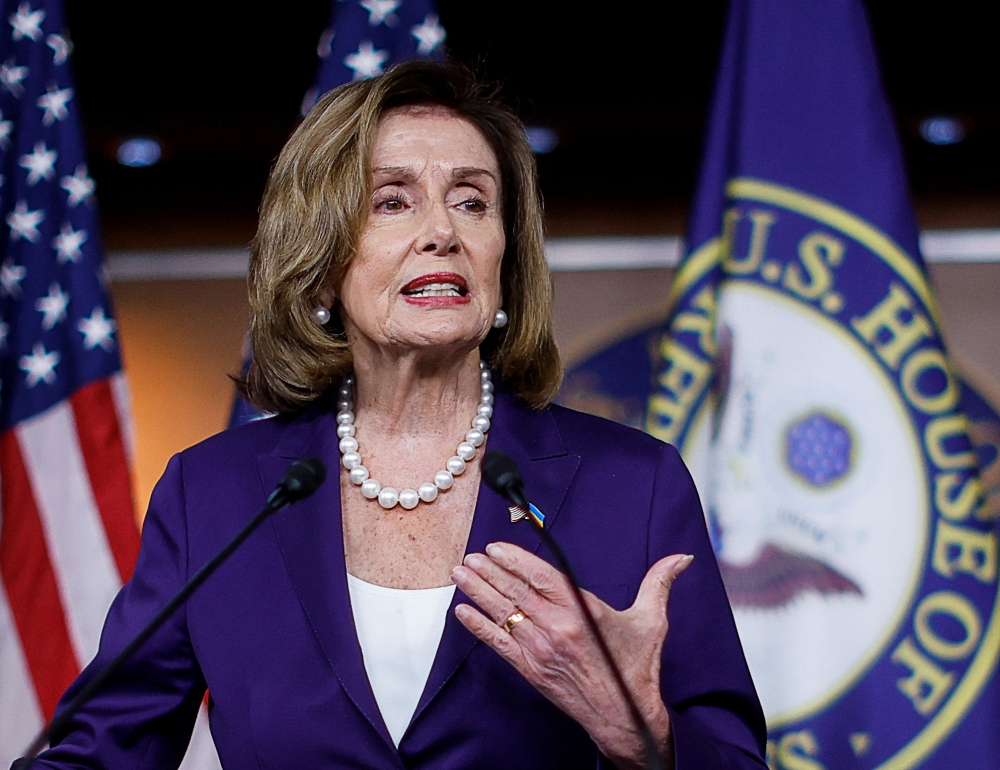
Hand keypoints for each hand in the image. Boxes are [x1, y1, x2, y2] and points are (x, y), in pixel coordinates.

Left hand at [451, 542, 692, 769]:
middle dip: (489, 572)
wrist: (626, 716)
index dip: (516, 560)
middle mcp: (558, 628)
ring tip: (460, 574)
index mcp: (583, 611)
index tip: (496, 547)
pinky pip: (498, 644)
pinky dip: (479, 627)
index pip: (541, 576)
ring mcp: (541, 650)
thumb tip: (682, 558)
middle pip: (516, 592)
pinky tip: (463, 613)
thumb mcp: (651, 621)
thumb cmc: (637, 668)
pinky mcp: (532, 670)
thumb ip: (659, 583)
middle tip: (468, 557)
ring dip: (478, 592)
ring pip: (503, 614)